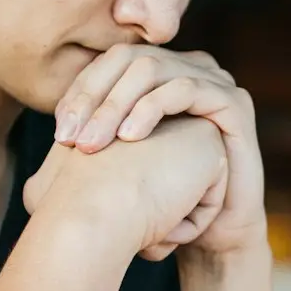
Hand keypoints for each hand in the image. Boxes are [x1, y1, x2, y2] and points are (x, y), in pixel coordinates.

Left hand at [53, 46, 266, 254]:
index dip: (80, 91)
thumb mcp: (120, 160)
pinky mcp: (233, 101)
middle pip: (128, 59)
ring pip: (152, 69)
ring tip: (93, 143)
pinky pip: (185, 88)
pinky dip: (151, 108)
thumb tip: (57, 123)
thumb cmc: (162, 197)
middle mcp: (186, 68)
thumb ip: (95, 131)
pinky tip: (129, 137)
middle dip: (93, 97)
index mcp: (160, 74)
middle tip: (70, 139)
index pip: (109, 63)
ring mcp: (213, 80)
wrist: (213, 232)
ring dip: (115, 105)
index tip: (59, 134)